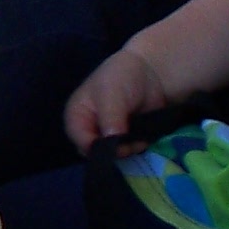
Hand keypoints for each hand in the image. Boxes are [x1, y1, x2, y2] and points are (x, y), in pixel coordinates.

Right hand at [64, 38, 184, 153]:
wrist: (151, 72)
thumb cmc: (123, 77)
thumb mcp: (112, 94)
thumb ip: (110, 119)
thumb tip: (112, 146)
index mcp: (76, 116)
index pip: (80, 141)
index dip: (97, 147)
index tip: (117, 146)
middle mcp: (88, 129)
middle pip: (95, 152)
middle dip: (114, 151)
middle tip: (131, 143)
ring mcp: (107, 136)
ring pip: (112, 155)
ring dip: (127, 150)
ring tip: (140, 138)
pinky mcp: (123, 140)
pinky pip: (126, 153)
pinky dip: (135, 148)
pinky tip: (144, 139)